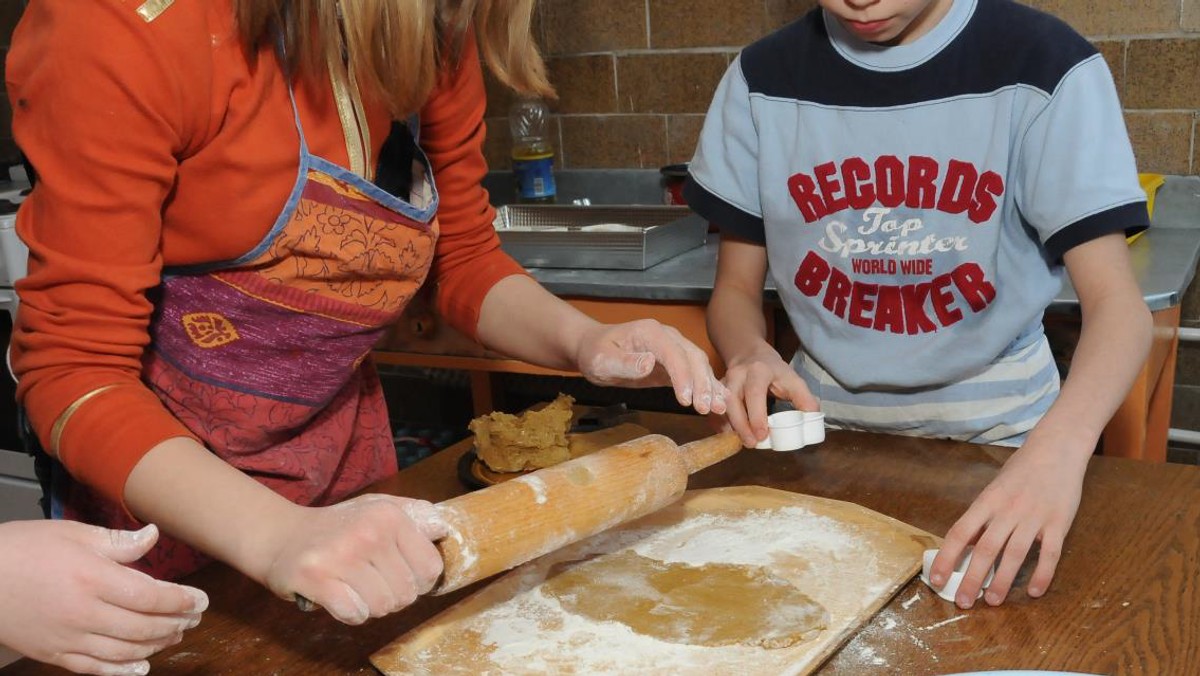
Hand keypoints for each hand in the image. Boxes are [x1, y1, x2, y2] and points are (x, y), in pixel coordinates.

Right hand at [0, 521, 207, 674]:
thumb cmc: (23, 550)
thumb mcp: (73, 534)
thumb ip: (118, 542)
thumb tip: (153, 535)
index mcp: (92, 578)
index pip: (151, 596)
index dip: (181, 601)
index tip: (200, 600)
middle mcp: (84, 612)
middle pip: (144, 627)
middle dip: (176, 623)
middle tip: (194, 618)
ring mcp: (68, 638)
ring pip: (125, 651)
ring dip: (157, 645)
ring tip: (175, 635)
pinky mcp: (54, 654)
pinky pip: (95, 669)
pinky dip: (123, 671)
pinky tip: (142, 666)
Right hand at [260, 495, 447, 624]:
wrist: (282, 535)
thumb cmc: (339, 526)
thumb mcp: (378, 508)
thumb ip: (414, 515)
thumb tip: (444, 528)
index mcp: (389, 516)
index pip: (431, 567)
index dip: (420, 580)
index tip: (401, 574)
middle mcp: (368, 533)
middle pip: (407, 593)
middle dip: (394, 596)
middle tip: (373, 582)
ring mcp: (341, 555)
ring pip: (382, 607)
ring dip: (371, 606)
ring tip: (357, 588)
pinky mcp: (316, 578)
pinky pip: (354, 614)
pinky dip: (350, 613)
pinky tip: (341, 597)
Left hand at [575, 319, 727, 414]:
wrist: (594, 348)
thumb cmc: (596, 352)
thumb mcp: (602, 359)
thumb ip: (625, 362)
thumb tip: (649, 363)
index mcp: (650, 332)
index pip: (673, 354)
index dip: (682, 377)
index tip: (686, 401)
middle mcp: (667, 337)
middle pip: (693, 358)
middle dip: (702, 384)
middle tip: (706, 409)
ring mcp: (674, 349)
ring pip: (699, 366)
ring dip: (710, 387)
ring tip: (720, 409)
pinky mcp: (675, 364)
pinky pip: (695, 374)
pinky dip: (708, 388)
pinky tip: (720, 402)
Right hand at [721, 347, 819, 446]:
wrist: (749, 354)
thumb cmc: (774, 371)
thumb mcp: (792, 379)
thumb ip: (804, 397)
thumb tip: (812, 419)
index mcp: (758, 371)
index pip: (754, 392)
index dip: (757, 415)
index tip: (763, 435)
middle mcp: (737, 375)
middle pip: (733, 401)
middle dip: (741, 425)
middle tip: (752, 444)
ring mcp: (724, 383)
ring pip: (721, 406)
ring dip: (730, 426)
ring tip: (743, 442)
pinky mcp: (716, 391)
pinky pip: (714, 409)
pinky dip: (719, 424)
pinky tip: (730, 435)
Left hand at [930, 437, 1086, 607]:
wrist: (1056, 448)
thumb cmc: (1020, 471)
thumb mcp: (994, 489)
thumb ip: (982, 517)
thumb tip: (966, 546)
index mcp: (987, 501)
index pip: (960, 532)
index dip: (946, 557)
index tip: (936, 579)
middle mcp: (1007, 510)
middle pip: (985, 549)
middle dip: (971, 578)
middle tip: (963, 602)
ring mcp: (1034, 516)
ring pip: (1015, 554)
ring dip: (1003, 581)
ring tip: (993, 601)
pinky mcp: (1059, 522)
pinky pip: (1050, 553)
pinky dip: (1042, 574)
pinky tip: (1034, 591)